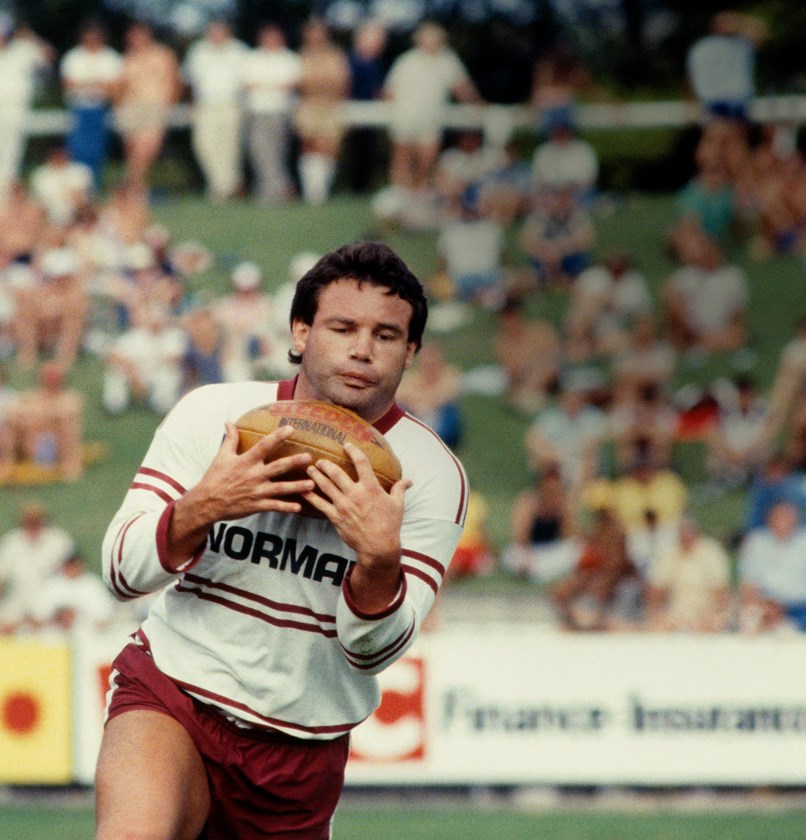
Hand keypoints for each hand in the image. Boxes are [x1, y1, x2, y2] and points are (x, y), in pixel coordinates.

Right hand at [166, 423, 314, 569]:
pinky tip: (300, 507)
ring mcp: (256, 491)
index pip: (264, 446)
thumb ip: (230, 439)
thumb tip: (229, 422)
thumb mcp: (222, 456)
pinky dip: (286, 507)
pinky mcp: (257, 505)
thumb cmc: (215, 477)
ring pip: (280, 488)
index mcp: (246, 461)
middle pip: (277, 467)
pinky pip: (274, 506)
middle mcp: (253, 475)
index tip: (291, 428)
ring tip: (312, 484)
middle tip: (309, 457)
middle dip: (294, 462)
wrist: (206, 503)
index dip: (277, 437)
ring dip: (297, 487)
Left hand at [304, 443, 411, 611]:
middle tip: (320, 460)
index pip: (361, 463)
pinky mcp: (336, 517)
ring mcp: (343, 505)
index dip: (353, 451)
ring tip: (309, 469)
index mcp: (371, 488)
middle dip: (326, 464)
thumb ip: (399, 489)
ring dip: (316, 476)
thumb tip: (409, 481)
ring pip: (326, 486)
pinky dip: (310, 497)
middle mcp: (355, 494)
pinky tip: (303, 490)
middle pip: (336, 473)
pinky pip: (320, 504)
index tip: (346, 445)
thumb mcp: (397, 505)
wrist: (378, 546)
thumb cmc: (390, 524)